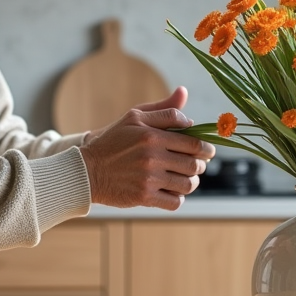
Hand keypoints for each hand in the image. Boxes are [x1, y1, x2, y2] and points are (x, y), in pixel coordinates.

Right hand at [80, 86, 214, 210]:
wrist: (87, 171)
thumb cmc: (113, 141)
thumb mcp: (134, 117)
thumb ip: (163, 109)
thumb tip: (184, 94)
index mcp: (152, 135)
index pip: (193, 143)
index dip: (206, 149)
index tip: (208, 152)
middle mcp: (152, 157)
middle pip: (194, 165)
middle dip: (200, 165)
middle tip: (196, 165)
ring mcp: (148, 179)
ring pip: (187, 184)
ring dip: (191, 182)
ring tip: (186, 179)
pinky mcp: (144, 197)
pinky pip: (175, 202)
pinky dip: (178, 198)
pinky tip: (172, 191)